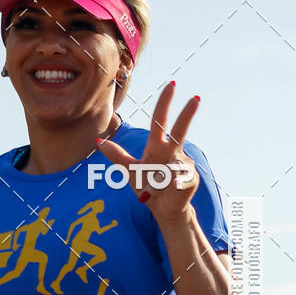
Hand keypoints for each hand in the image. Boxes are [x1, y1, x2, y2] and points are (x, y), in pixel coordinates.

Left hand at [97, 82, 199, 224]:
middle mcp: (172, 152)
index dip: (164, 103)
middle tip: (195, 98)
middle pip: (180, 130)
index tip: (171, 85)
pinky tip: (171, 185)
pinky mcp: (190, 179)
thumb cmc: (148, 186)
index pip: (160, 121)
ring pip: (175, 162)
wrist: (162, 208)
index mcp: (157, 146)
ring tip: (156, 187)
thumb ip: (117, 156)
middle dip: (187, 114)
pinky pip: (181, 178)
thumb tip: (100, 142)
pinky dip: (175, 181)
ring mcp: (183, 164)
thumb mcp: (131, 170)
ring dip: (163, 176)